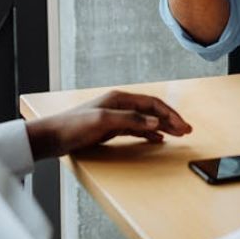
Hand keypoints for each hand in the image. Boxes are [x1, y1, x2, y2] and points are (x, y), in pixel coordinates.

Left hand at [25, 90, 192, 158]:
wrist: (51, 137)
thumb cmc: (73, 127)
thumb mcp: (103, 122)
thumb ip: (130, 121)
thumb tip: (155, 123)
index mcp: (119, 99)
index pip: (152, 104)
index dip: (170, 114)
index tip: (184, 126)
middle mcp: (120, 105)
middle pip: (152, 111)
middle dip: (171, 120)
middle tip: (188, 131)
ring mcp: (115, 117)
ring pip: (146, 121)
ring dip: (163, 127)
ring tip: (178, 135)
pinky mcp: (110, 129)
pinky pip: (136, 129)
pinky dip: (149, 134)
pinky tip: (158, 139)